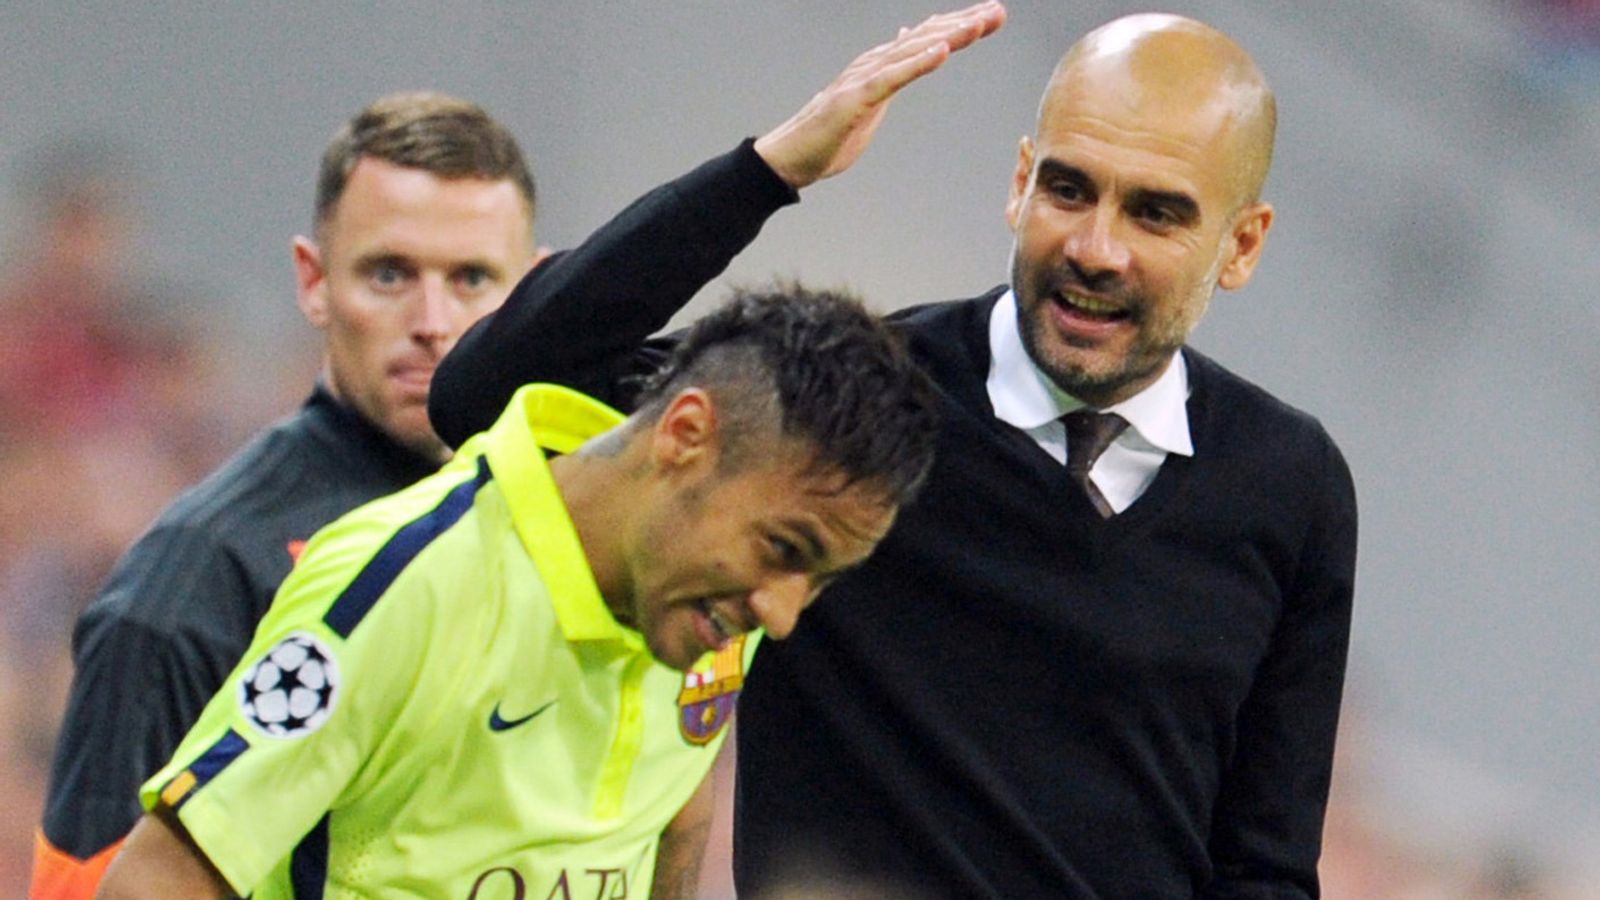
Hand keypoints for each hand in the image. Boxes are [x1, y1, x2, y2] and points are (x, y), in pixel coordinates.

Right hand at [754, 1, 1005, 188]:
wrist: (790, 158)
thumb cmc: (828, 135)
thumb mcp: (870, 98)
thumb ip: (891, 73)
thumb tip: (909, 44)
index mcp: (881, 66)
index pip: (926, 39)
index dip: (959, 26)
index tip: (992, 17)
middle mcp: (874, 64)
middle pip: (926, 38)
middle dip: (964, 24)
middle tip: (999, 13)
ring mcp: (863, 79)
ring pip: (913, 51)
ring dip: (948, 36)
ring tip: (979, 24)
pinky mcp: (855, 99)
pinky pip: (892, 78)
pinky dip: (918, 63)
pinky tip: (942, 51)